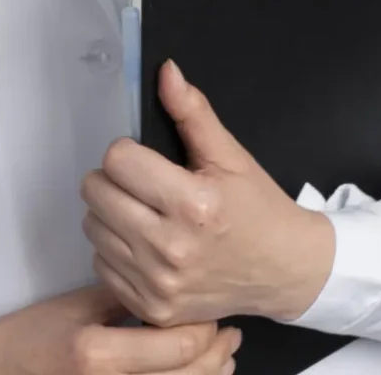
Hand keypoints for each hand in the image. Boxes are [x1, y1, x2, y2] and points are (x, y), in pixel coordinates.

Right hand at [0, 286, 236, 373]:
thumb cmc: (29, 337)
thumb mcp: (73, 307)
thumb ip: (122, 296)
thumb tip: (168, 284)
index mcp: (97, 354)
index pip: (177, 345)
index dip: (203, 326)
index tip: (208, 306)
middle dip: (218, 351)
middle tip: (227, 328)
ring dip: (214, 373)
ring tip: (224, 352)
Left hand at [82, 61, 334, 325]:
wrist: (287, 272)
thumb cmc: (259, 212)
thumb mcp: (231, 157)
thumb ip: (192, 112)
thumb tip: (165, 72)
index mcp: (194, 205)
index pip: (117, 159)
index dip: (129, 153)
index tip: (148, 161)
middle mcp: (172, 249)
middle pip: (96, 192)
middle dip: (115, 181)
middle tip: (144, 186)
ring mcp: (160, 284)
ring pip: (92, 227)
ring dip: (111, 215)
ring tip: (146, 214)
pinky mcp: (152, 308)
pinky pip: (101, 265)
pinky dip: (116, 252)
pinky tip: (147, 246)